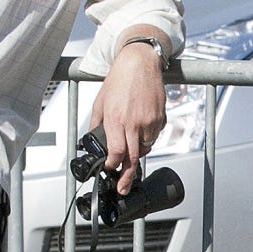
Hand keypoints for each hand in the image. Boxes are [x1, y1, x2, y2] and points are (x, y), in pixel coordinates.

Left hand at [90, 45, 167, 193]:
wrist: (140, 63)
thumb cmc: (120, 79)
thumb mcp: (100, 102)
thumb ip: (97, 124)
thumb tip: (92, 141)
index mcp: (116, 120)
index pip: (116, 153)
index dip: (112, 166)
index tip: (109, 170)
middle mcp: (134, 123)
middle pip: (132, 158)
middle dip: (127, 176)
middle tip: (124, 188)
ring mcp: (149, 122)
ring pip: (144, 149)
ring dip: (137, 153)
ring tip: (131, 145)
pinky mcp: (160, 118)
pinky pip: (154, 137)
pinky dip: (147, 139)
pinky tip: (141, 129)